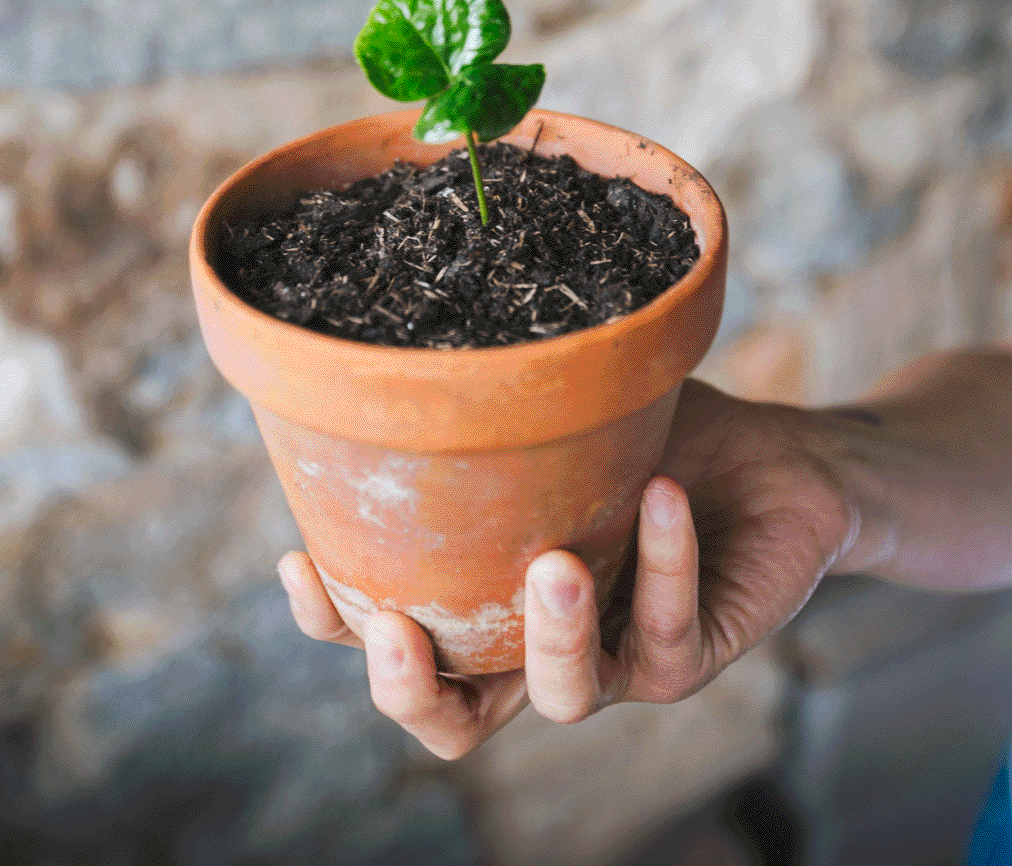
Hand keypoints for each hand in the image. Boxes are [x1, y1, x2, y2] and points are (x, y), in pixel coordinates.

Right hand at [276, 378, 856, 758]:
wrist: (776, 461)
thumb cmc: (654, 440)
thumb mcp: (562, 418)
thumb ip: (492, 415)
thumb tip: (398, 356)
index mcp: (490, 599)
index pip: (395, 638)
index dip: (336, 625)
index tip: (303, 560)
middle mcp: (539, 644)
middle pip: (455, 722)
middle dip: (412, 691)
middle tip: (398, 628)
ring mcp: (615, 657)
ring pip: (563, 698)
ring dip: (550, 636)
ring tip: (552, 564)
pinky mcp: (690, 654)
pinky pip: (667, 631)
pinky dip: (664, 559)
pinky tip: (661, 491)